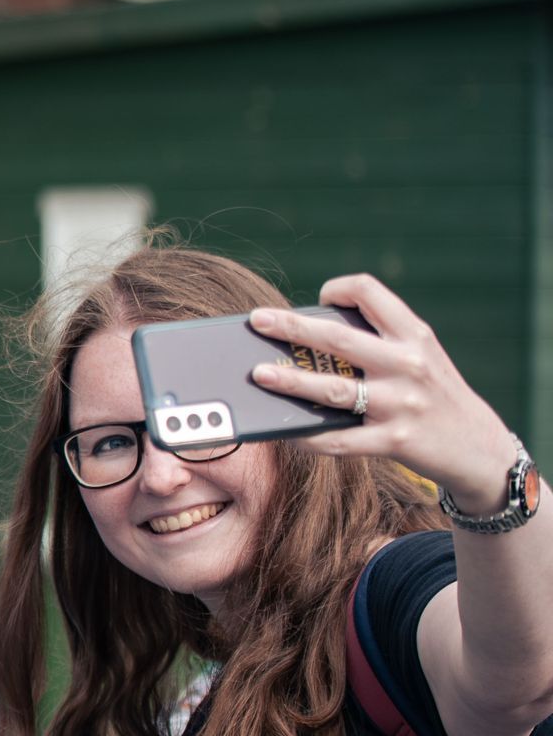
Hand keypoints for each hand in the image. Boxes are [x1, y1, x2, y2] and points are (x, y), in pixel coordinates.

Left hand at [248, 275, 514, 510]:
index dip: (339, 289)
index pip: (372, 292)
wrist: (478, 446)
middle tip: (257, 320)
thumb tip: (309, 338)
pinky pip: (338, 440)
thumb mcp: (421, 356)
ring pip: (333, 389)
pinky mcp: (392, 440)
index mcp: (413, 335)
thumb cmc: (434, 394)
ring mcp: (399, 403)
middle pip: (338, 339)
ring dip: (291, 381)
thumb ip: (379, 342)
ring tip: (259, 374)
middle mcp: (407, 364)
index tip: (319, 298)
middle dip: (292, 328)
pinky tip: (284, 431)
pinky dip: (307, 436)